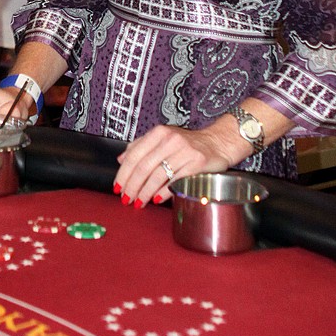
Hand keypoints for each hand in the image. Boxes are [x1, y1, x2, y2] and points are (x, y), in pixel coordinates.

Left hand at [114, 123, 235, 207]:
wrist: (218, 143)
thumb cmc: (188, 144)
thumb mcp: (163, 139)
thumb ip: (141, 146)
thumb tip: (120, 159)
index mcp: (159, 133)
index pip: (134, 154)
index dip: (123, 173)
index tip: (117, 187)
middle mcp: (170, 140)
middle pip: (144, 166)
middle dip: (132, 186)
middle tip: (126, 199)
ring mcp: (184, 151)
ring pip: (158, 175)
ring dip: (145, 192)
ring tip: (139, 202)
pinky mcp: (197, 163)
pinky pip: (175, 180)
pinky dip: (163, 192)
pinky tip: (156, 199)